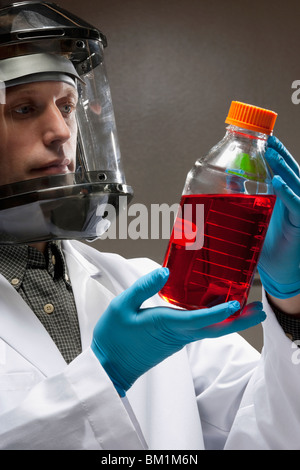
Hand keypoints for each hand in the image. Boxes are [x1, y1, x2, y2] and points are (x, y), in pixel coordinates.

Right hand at [91, 268, 265, 395]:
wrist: (110, 367)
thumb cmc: (113, 338)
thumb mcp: (122, 306)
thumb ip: (143, 288)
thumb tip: (164, 273)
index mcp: (165, 326)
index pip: (198, 320)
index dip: (218, 313)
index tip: (236, 304)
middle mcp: (177, 335)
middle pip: (214, 330)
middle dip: (238, 321)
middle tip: (259, 312)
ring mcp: (179, 340)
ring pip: (210, 331)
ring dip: (230, 321)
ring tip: (248, 309)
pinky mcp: (176, 341)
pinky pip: (201, 331)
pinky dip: (215, 322)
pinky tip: (219, 312)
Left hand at [258, 136, 299, 298]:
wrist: (277, 271)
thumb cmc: (264, 245)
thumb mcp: (250, 216)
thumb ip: (242, 196)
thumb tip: (229, 177)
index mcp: (283, 195)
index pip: (281, 168)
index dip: (275, 152)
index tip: (263, 137)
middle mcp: (294, 199)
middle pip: (290, 170)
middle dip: (279, 154)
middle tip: (267, 139)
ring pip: (295, 182)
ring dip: (283, 167)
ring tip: (270, 153)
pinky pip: (297, 204)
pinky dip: (288, 192)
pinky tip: (279, 182)